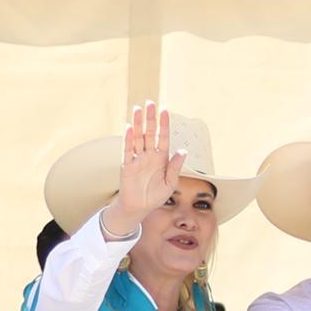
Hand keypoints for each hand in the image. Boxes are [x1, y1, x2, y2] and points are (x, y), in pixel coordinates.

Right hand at [107, 106, 176, 239]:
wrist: (139, 208)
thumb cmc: (155, 196)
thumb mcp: (170, 182)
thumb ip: (175, 166)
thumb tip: (183, 150)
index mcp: (161, 158)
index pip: (163, 137)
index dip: (164, 124)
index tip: (165, 110)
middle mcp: (149, 155)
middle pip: (150, 133)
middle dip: (150, 118)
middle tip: (151, 103)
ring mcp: (138, 158)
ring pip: (138, 137)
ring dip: (138, 123)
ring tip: (138, 109)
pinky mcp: (127, 165)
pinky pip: (128, 149)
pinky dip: (128, 138)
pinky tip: (130, 127)